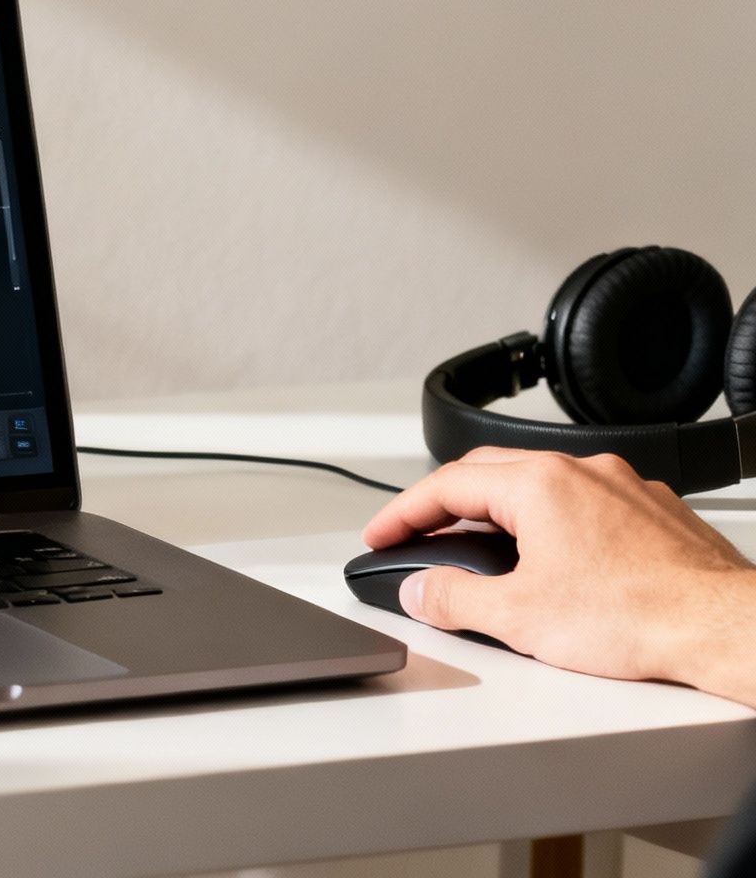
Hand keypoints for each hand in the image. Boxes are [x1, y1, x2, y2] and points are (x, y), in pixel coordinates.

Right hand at [363, 447, 755, 704]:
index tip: (379, 535)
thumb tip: (419, 589)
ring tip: (478, 556)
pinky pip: (582, 505)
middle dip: (443, 506)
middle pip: (487, 474)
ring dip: (497, 516)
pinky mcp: (655, 512)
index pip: (445, 486)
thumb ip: (451, 598)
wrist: (724, 629)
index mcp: (539, 484)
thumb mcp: (517, 617)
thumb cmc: (640, 616)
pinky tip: (550, 564)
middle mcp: (582, 471)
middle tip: (414, 537)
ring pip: (538, 488)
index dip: (400, 514)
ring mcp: (623, 488)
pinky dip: (548, 526)